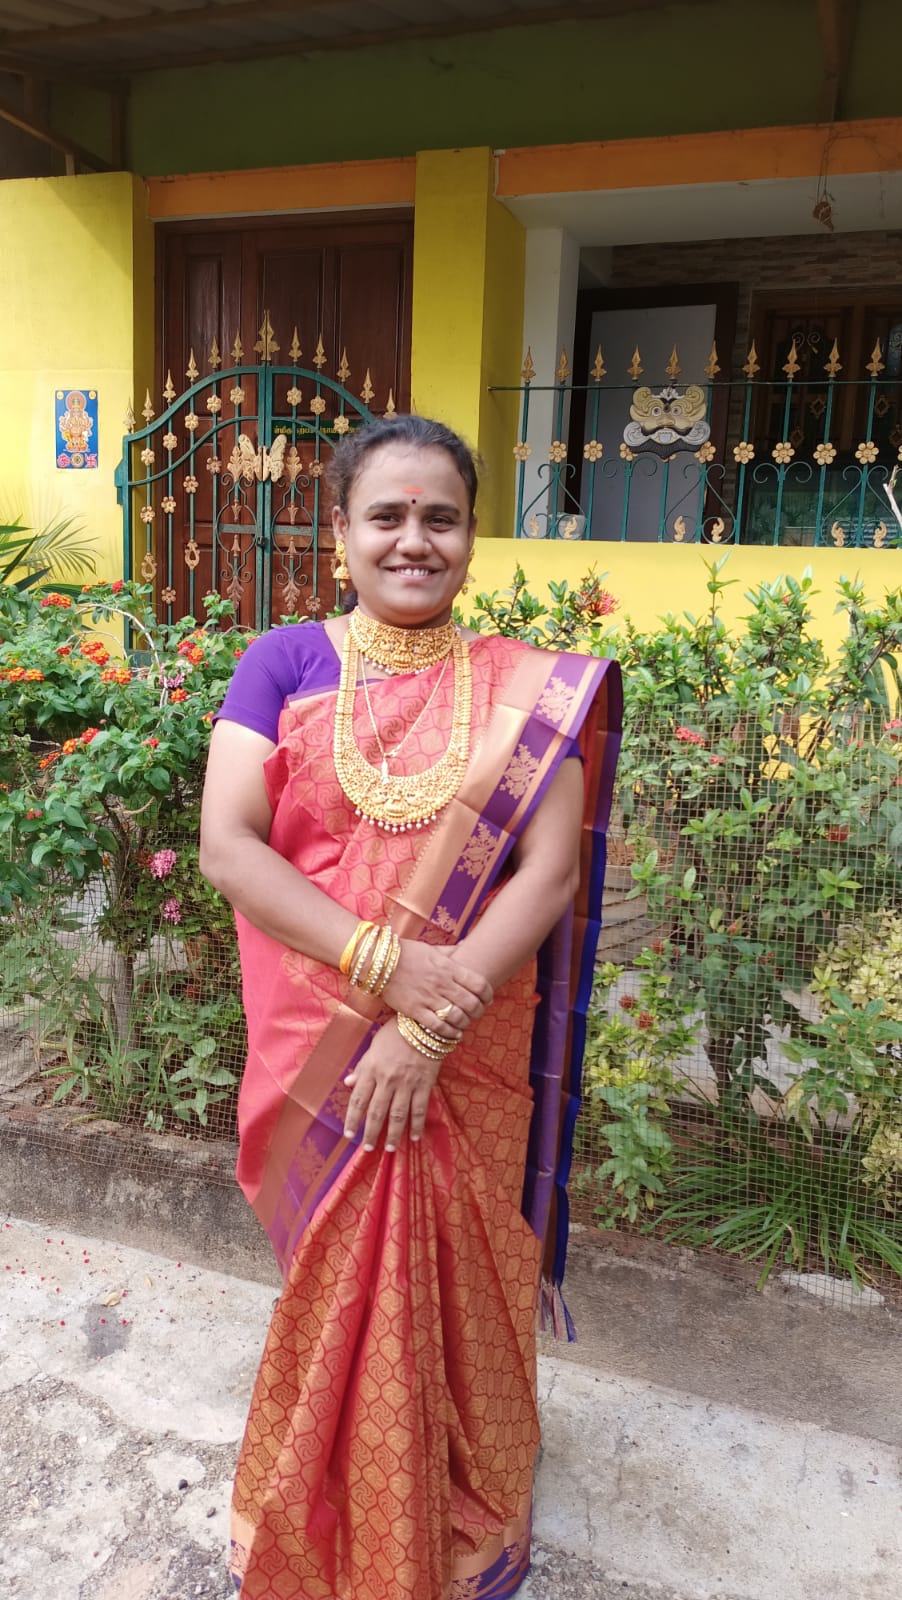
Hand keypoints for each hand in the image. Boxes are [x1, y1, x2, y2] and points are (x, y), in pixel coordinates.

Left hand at [343, 1017, 441, 1151]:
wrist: (424, 1023)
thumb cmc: (395, 1032)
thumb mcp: (373, 1047)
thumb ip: (362, 1067)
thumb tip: (348, 1083)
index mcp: (372, 1069)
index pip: (358, 1100)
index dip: (352, 1120)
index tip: (349, 1134)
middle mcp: (387, 1080)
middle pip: (376, 1112)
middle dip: (370, 1133)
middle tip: (367, 1148)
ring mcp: (407, 1084)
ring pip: (397, 1115)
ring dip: (393, 1134)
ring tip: (390, 1149)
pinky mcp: (424, 1085)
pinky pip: (419, 1109)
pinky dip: (417, 1125)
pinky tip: (415, 1137)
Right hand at [381, 940, 492, 1040]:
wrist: (378, 962)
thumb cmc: (406, 953)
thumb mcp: (432, 949)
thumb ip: (450, 952)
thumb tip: (464, 947)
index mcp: (448, 967)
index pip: (479, 984)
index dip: (488, 995)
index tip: (487, 999)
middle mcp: (442, 984)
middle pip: (472, 1003)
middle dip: (479, 1011)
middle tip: (477, 1013)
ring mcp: (429, 998)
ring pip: (458, 1017)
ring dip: (465, 1023)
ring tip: (464, 1023)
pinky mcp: (415, 1011)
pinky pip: (438, 1027)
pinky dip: (450, 1033)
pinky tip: (453, 1033)